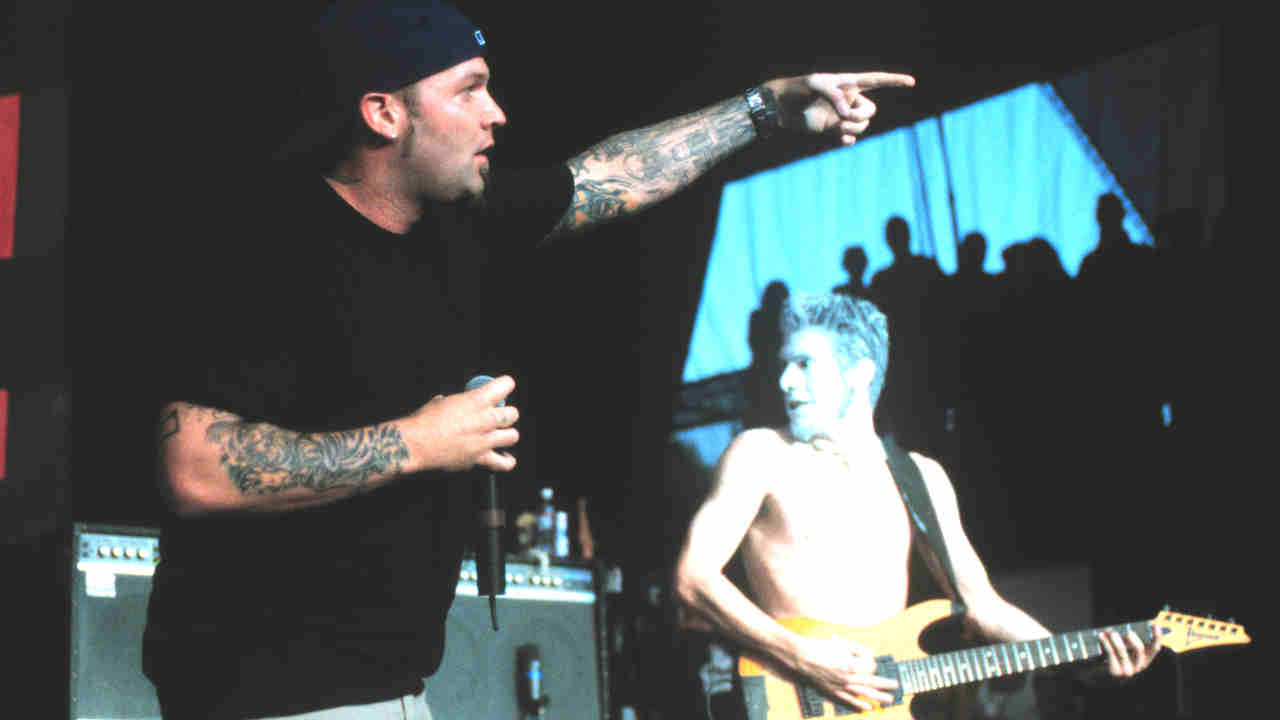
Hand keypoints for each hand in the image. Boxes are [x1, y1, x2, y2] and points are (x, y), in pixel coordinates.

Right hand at [403, 375, 519, 472]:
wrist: (414, 445)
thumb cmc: (423, 421)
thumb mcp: (440, 403)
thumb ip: (454, 402)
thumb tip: (450, 402)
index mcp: (476, 399)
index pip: (505, 385)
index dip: (505, 386)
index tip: (503, 388)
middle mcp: (485, 419)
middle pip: (512, 414)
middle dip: (507, 414)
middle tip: (498, 417)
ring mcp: (485, 440)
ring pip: (513, 436)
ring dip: (507, 435)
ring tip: (499, 436)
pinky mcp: (481, 458)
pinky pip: (504, 463)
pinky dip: (506, 461)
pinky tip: (504, 457)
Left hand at [765, 71, 915, 144]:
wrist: (782, 107)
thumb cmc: (799, 89)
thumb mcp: (816, 84)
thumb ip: (835, 96)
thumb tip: (847, 115)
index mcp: (849, 83)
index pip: (876, 80)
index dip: (894, 82)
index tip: (912, 82)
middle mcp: (849, 100)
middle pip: (871, 111)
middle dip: (861, 116)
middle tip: (843, 116)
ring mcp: (842, 116)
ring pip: (862, 126)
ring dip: (851, 128)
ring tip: (835, 126)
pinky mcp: (834, 131)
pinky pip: (851, 138)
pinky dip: (848, 140)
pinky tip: (839, 139)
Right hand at [792, 635, 897, 711]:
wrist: (801, 658)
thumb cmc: (821, 648)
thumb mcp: (841, 644)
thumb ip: (857, 649)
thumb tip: (869, 653)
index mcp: (852, 665)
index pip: (870, 666)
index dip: (871, 662)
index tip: (867, 658)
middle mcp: (849, 679)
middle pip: (873, 683)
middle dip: (885, 684)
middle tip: (896, 686)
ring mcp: (841, 687)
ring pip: (864, 694)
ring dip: (878, 697)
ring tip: (889, 700)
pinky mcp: (833, 693)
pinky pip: (849, 701)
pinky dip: (859, 705)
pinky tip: (868, 708)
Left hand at [1099, 628, 1161, 678]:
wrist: (1105, 672)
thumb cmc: (1118, 655)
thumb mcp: (1127, 647)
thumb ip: (1131, 637)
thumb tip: (1129, 624)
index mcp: (1146, 658)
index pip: (1155, 648)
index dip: (1157, 637)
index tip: (1156, 626)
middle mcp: (1140, 665)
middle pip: (1139, 649)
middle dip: (1132, 637)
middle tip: (1126, 630)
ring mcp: (1128, 670)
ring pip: (1122, 650)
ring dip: (1116, 638)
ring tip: (1111, 631)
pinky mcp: (1116, 671)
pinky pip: (1111, 653)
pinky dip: (1106, 642)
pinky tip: (1101, 635)